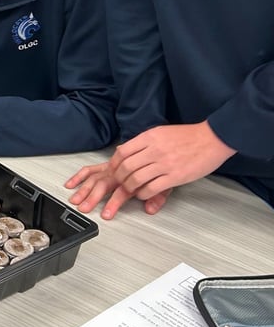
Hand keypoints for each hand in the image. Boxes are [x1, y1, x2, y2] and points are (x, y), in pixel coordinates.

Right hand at [65, 161, 171, 220]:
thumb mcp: (169, 182)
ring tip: (75, 199)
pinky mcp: (108, 164)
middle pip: (104, 182)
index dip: (113, 203)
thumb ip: (158, 196)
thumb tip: (150, 208)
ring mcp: (114, 166)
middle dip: (93, 196)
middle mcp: (123, 170)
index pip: (122, 190)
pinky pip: (92, 168)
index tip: (106, 214)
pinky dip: (81, 175)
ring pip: (96, 175)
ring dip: (84, 188)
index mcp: (136, 175)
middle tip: (85, 207)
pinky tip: (72, 183)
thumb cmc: (166, 164)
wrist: (169, 146)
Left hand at [109, 122, 235, 198]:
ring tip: (130, 190)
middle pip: (126, 167)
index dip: (114, 164)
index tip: (113, 170)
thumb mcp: (161, 132)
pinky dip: (143, 194)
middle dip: (118, 178)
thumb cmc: (188, 136)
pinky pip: (151, 189)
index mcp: (150, 137)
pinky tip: (143, 194)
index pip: (122, 152)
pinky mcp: (175, 177)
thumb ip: (143, 142)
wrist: (213, 138)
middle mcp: (155, 150)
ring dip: (129, 188)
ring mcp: (165, 164)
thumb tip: (123, 151)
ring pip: (136, 179)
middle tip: (119, 183)